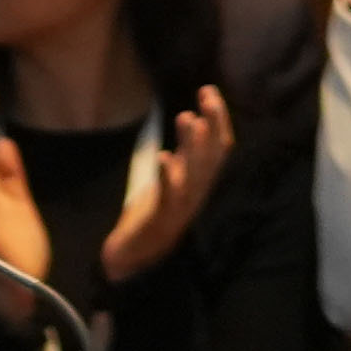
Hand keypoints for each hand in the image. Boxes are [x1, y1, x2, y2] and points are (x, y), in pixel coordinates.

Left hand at [106, 82, 237, 283]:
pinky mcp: (162, 219)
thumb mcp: (168, 182)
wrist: (133, 259)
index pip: (217, 147)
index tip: (209, 91)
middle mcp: (197, 193)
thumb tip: (191, 126)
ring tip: (187, 117)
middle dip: (212, 123)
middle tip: (206, 93)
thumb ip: (182, 157)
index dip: (218, 119)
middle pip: (213, 155)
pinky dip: (168, 176)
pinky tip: (164, 157)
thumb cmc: (151, 218)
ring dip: (192, 145)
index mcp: (199, 183)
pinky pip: (169, 197)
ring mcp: (181, 207)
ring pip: (195, 173)